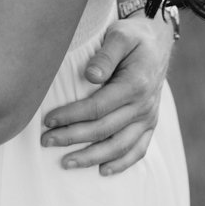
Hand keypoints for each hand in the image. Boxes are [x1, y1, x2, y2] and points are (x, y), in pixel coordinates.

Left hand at [40, 13, 174, 174]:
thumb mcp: (120, 35)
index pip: (97, 108)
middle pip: (104, 130)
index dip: (71, 117)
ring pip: (119, 146)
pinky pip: (139, 150)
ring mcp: (149, 117)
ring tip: (66, 162)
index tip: (48, 120)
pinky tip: (102, 170)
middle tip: (46, 141)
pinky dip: (121, 163)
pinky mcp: (150, 123)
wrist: (158, 40)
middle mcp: (144, 104)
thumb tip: (89, 76)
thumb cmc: (133, 36)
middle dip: (72, 138)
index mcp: (136, 84)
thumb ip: (105, 55)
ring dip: (91, 157)